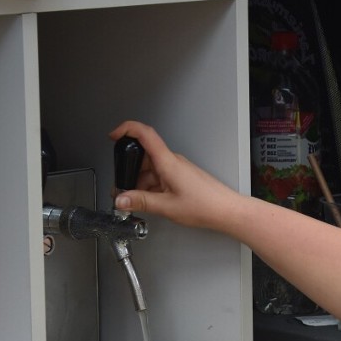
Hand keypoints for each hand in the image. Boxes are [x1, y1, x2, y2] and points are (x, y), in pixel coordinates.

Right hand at [110, 120, 243, 231]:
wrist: (227, 210)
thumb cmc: (205, 205)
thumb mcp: (167, 207)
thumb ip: (141, 202)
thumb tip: (121, 199)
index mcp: (168, 162)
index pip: (145, 134)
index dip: (126, 129)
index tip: (114, 135)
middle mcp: (173, 161)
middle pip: (144, 157)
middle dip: (130, 171)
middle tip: (122, 188)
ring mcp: (177, 169)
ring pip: (151, 169)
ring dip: (141, 182)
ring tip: (137, 201)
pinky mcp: (181, 177)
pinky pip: (160, 177)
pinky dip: (151, 187)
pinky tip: (151, 202)